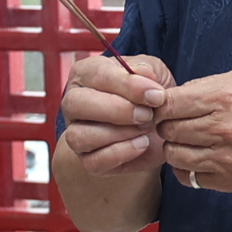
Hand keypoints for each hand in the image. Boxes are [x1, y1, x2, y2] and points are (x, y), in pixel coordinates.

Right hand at [60, 51, 177, 171]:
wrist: (157, 130)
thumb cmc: (149, 97)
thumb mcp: (155, 75)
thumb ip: (148, 69)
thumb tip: (142, 72)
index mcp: (86, 73)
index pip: (96, 74)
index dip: (128, 84)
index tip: (156, 94)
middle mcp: (74, 102)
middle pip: (76, 103)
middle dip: (117, 110)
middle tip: (147, 114)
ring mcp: (76, 133)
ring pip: (79, 135)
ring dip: (117, 134)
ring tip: (145, 129)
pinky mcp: (87, 160)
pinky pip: (93, 161)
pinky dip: (121, 153)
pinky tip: (142, 144)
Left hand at [152, 70, 231, 194]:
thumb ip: (209, 86)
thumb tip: (176, 97)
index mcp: (226, 97)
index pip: (168, 103)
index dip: (160, 103)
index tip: (164, 103)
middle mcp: (224, 130)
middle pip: (167, 130)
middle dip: (168, 123)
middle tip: (180, 120)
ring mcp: (227, 159)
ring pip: (174, 155)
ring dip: (176, 146)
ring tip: (190, 138)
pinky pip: (190, 178)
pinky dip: (188, 167)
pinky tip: (201, 156)